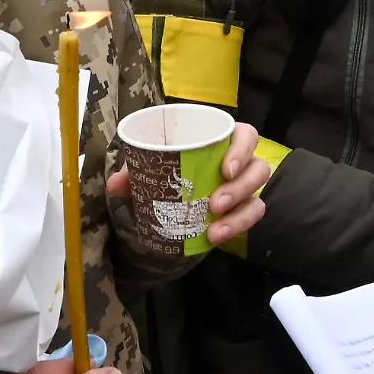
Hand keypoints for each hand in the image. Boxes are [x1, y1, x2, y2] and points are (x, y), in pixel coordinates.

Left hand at [107, 121, 268, 244]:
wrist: (173, 193)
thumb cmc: (171, 166)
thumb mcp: (151, 165)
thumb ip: (135, 170)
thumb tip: (115, 184)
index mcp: (222, 140)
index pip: (246, 135)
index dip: (242, 150)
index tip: (225, 169)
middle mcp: (240, 163)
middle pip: (258, 168)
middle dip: (241, 187)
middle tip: (215, 203)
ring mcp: (245, 188)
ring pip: (257, 198)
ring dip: (239, 215)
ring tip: (216, 229)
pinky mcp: (242, 211)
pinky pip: (250, 218)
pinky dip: (236, 228)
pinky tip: (215, 237)